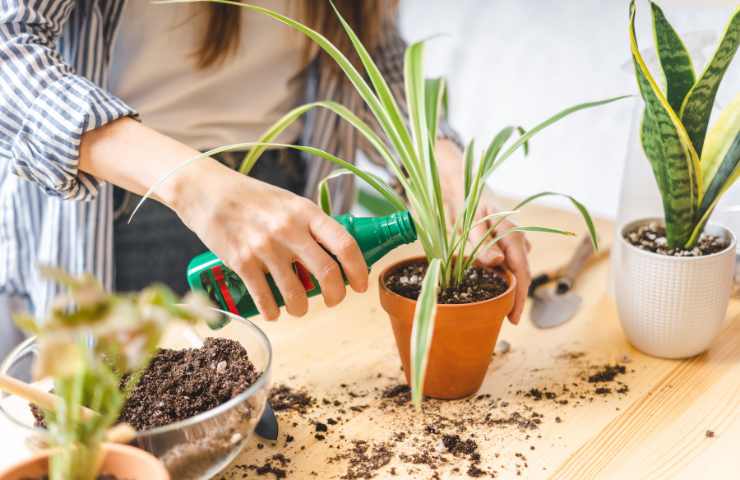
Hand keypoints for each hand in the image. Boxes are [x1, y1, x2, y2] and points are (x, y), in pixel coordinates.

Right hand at [79, 119, 367, 319]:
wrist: (206, 191)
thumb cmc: (251, 198)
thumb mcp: (288, 202)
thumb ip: (310, 224)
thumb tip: (335, 252)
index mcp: (306, 212)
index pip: (344, 243)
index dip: (359, 269)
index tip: (361, 284)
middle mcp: (289, 229)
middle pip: (327, 272)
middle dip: (336, 295)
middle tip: (334, 300)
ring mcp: (265, 247)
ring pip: (296, 293)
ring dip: (302, 308)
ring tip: (299, 308)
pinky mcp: (241, 261)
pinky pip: (264, 298)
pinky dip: (272, 312)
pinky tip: (274, 313)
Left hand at [465, 189, 531, 324]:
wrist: (463, 186)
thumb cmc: (466, 203)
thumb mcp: (470, 223)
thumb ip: (482, 243)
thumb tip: (499, 262)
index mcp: (512, 233)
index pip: (521, 271)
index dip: (519, 297)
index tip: (513, 318)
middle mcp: (518, 238)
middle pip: (521, 274)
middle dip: (514, 297)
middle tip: (502, 318)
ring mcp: (515, 240)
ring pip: (515, 270)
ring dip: (507, 287)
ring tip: (497, 307)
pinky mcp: (507, 242)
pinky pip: (509, 264)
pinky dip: (502, 277)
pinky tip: (493, 286)